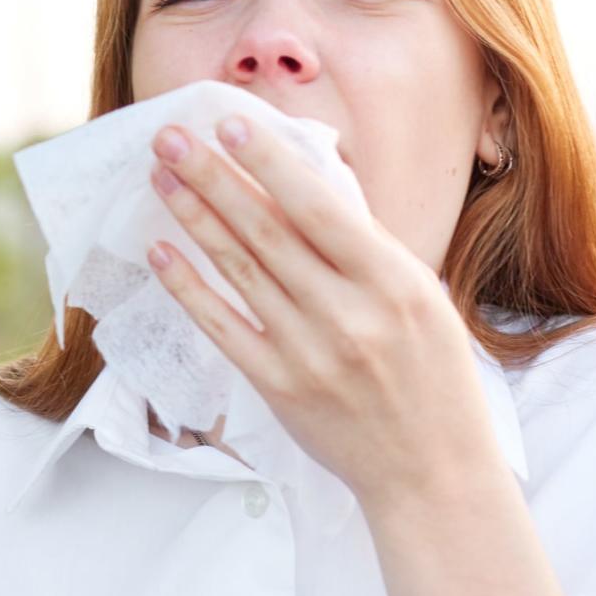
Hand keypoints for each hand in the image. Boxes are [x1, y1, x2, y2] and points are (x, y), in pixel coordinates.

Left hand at [142, 113, 503, 505]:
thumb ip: (365, 248)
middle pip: (267, 231)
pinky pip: (223, 327)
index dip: (270, 163)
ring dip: (194, 218)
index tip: (229, 123)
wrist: (433, 472)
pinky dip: (189, 287)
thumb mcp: (422, 298)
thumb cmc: (432, 375)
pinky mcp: (279, 387)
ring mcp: (310, 353)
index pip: (320, 208)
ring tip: (161, 177)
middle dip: (214, 176)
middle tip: (171, 136)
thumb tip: (302, 184)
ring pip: (239, 270)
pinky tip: (161, 251)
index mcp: (394, 282)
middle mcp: (350, 315)